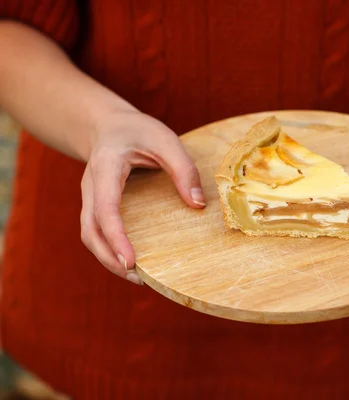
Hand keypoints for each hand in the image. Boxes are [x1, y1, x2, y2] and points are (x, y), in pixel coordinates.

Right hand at [80, 110, 204, 284]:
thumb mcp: (165, 140)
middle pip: (90, 230)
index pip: (105, 207)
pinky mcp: (94, 205)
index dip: (116, 237)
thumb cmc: (138, 130)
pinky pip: (96, 232)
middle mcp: (91, 185)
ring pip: (89, 235)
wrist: (107, 125)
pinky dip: (109, 250)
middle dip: (109, 257)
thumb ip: (183, 169)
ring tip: (137, 277)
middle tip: (138, 278)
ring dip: (107, 258)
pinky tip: (130, 261)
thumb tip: (197, 204)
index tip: (130, 262)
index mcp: (106, 167)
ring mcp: (90, 197)